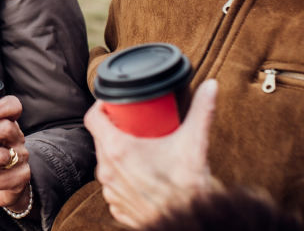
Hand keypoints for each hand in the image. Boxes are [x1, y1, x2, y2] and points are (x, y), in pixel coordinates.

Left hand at [85, 80, 217, 229]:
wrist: (188, 224)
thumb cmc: (187, 189)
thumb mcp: (194, 143)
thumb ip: (202, 111)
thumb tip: (210, 86)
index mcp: (118, 150)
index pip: (93, 118)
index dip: (102, 107)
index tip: (116, 104)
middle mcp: (108, 170)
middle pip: (100, 138)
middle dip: (115, 128)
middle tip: (134, 123)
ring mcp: (111, 190)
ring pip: (106, 162)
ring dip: (118, 153)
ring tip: (139, 147)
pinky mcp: (117, 206)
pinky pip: (113, 185)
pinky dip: (123, 177)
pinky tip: (139, 173)